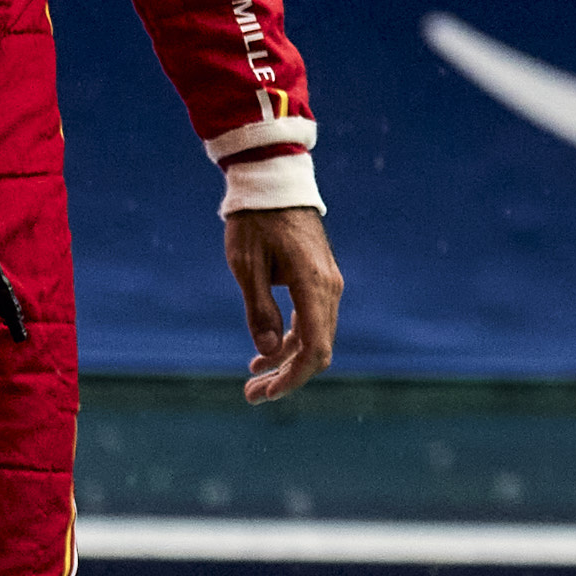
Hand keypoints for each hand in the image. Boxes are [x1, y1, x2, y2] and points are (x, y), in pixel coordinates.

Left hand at [228, 203, 342, 403]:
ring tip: (253, 377)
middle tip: (251, 395)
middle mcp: (329, 288)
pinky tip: (265, 350)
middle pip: (318, 350)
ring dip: (288, 362)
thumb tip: (266, 351)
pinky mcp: (320, 278)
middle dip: (287, 377)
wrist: (273, 181)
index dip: (293, 379)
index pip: (314, 349)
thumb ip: (258, 309)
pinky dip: (291, 340)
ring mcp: (328, 283)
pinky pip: (312, 320)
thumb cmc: (255, 219)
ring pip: (315, 337)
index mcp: (314, 285)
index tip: (264, 394)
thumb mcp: (246, 265)